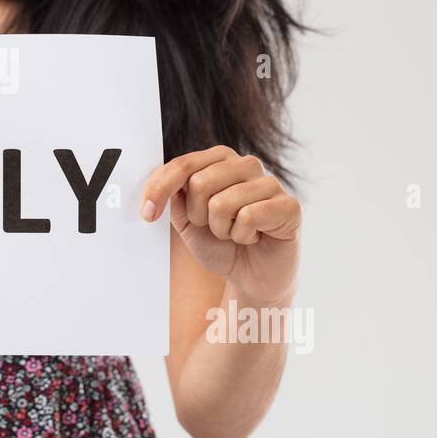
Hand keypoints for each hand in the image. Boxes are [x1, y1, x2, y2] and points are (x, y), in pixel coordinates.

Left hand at [140, 145, 300, 305]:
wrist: (252, 276)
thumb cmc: (221, 244)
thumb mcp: (186, 220)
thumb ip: (173, 196)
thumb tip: (158, 178)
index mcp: (220, 161)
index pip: (182, 164)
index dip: (159, 189)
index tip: (147, 213)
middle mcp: (246, 164)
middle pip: (200, 182)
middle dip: (198, 216)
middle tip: (213, 228)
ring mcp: (270, 183)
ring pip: (222, 202)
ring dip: (221, 229)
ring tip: (235, 233)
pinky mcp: (289, 205)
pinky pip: (249, 217)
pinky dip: (243, 236)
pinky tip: (254, 238)